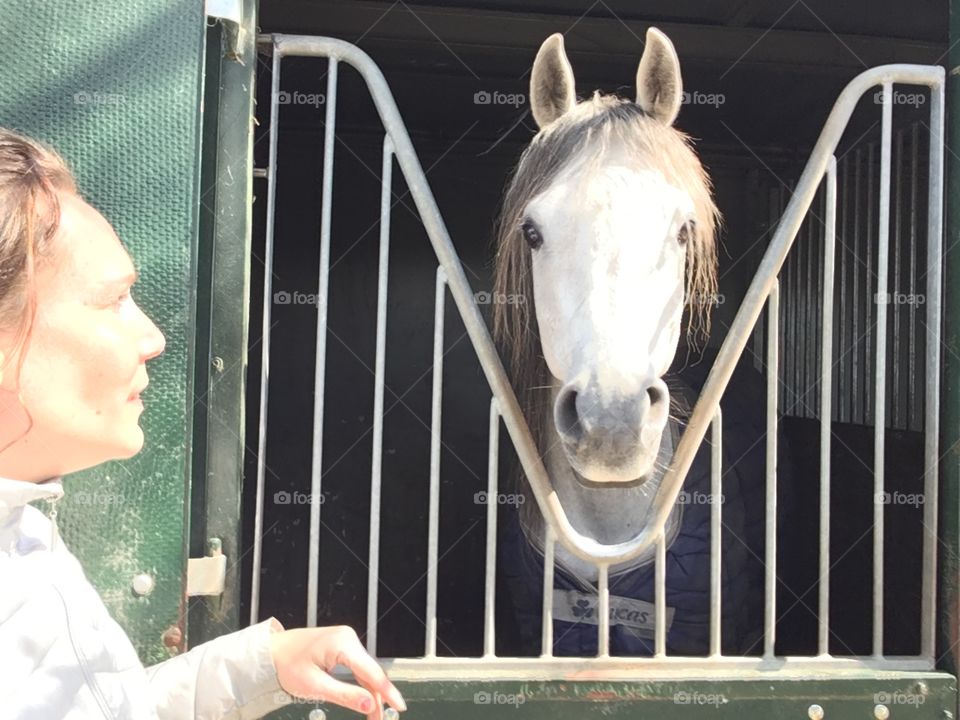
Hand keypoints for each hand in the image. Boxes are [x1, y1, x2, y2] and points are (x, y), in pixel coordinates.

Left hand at [269, 622, 406, 719]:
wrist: (270, 652)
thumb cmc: (286, 665)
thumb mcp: (314, 686)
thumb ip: (344, 695)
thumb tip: (369, 705)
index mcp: (342, 643)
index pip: (371, 671)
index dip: (387, 691)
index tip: (399, 707)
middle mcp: (348, 637)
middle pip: (371, 672)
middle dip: (378, 697)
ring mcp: (346, 641)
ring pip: (366, 671)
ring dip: (370, 693)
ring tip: (374, 716)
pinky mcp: (342, 647)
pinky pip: (358, 668)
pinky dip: (362, 685)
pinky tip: (365, 700)